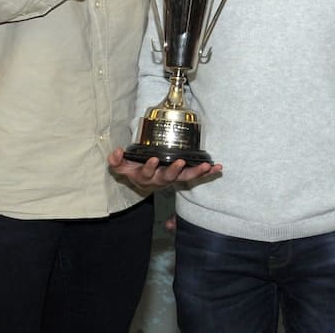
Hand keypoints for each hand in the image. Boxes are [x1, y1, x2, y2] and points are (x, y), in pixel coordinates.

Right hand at [108, 147, 222, 190]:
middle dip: (175, 171)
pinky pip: (197, 176)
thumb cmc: (134, 171)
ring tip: (206, 166)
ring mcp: (173, 179)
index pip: (146, 174)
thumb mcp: (122, 167)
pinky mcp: (183, 176)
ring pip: (185, 178)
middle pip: (168, 178)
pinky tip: (218, 168)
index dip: (149, 167)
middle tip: (181, 162)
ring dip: (196, 173)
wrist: (144, 183)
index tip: (153, 159)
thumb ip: (116, 161)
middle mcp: (160, 180)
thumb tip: (116, 152)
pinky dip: (208, 173)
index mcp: (146, 177)